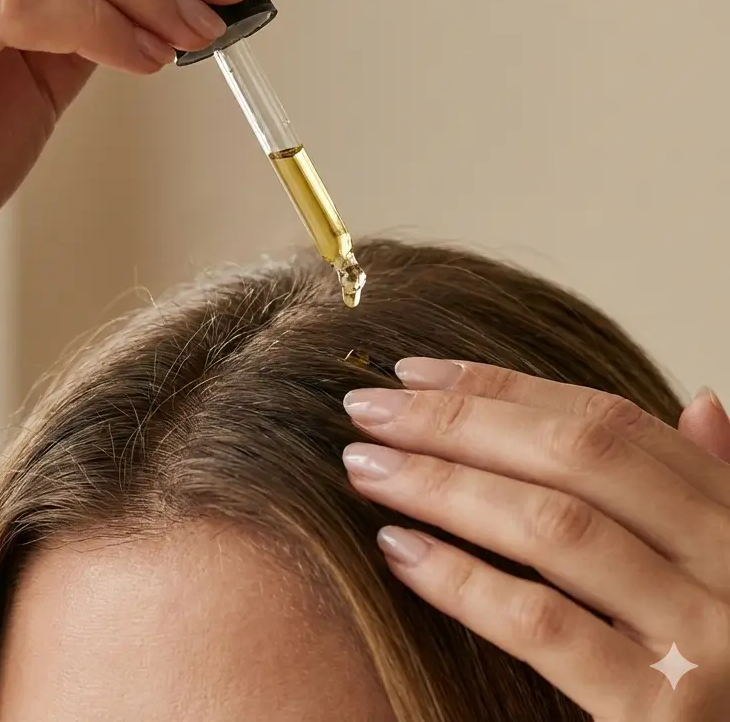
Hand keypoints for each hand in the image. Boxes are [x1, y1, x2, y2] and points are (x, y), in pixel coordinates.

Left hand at [341, 360, 729, 720]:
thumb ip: (709, 487)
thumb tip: (698, 403)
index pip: (607, 421)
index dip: (502, 387)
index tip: (412, 372)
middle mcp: (728, 563)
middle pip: (573, 456)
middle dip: (456, 421)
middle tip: (367, 410)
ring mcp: (703, 639)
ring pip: (552, 527)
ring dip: (443, 485)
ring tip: (366, 467)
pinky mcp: (663, 716)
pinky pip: (544, 626)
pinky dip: (463, 580)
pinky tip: (399, 549)